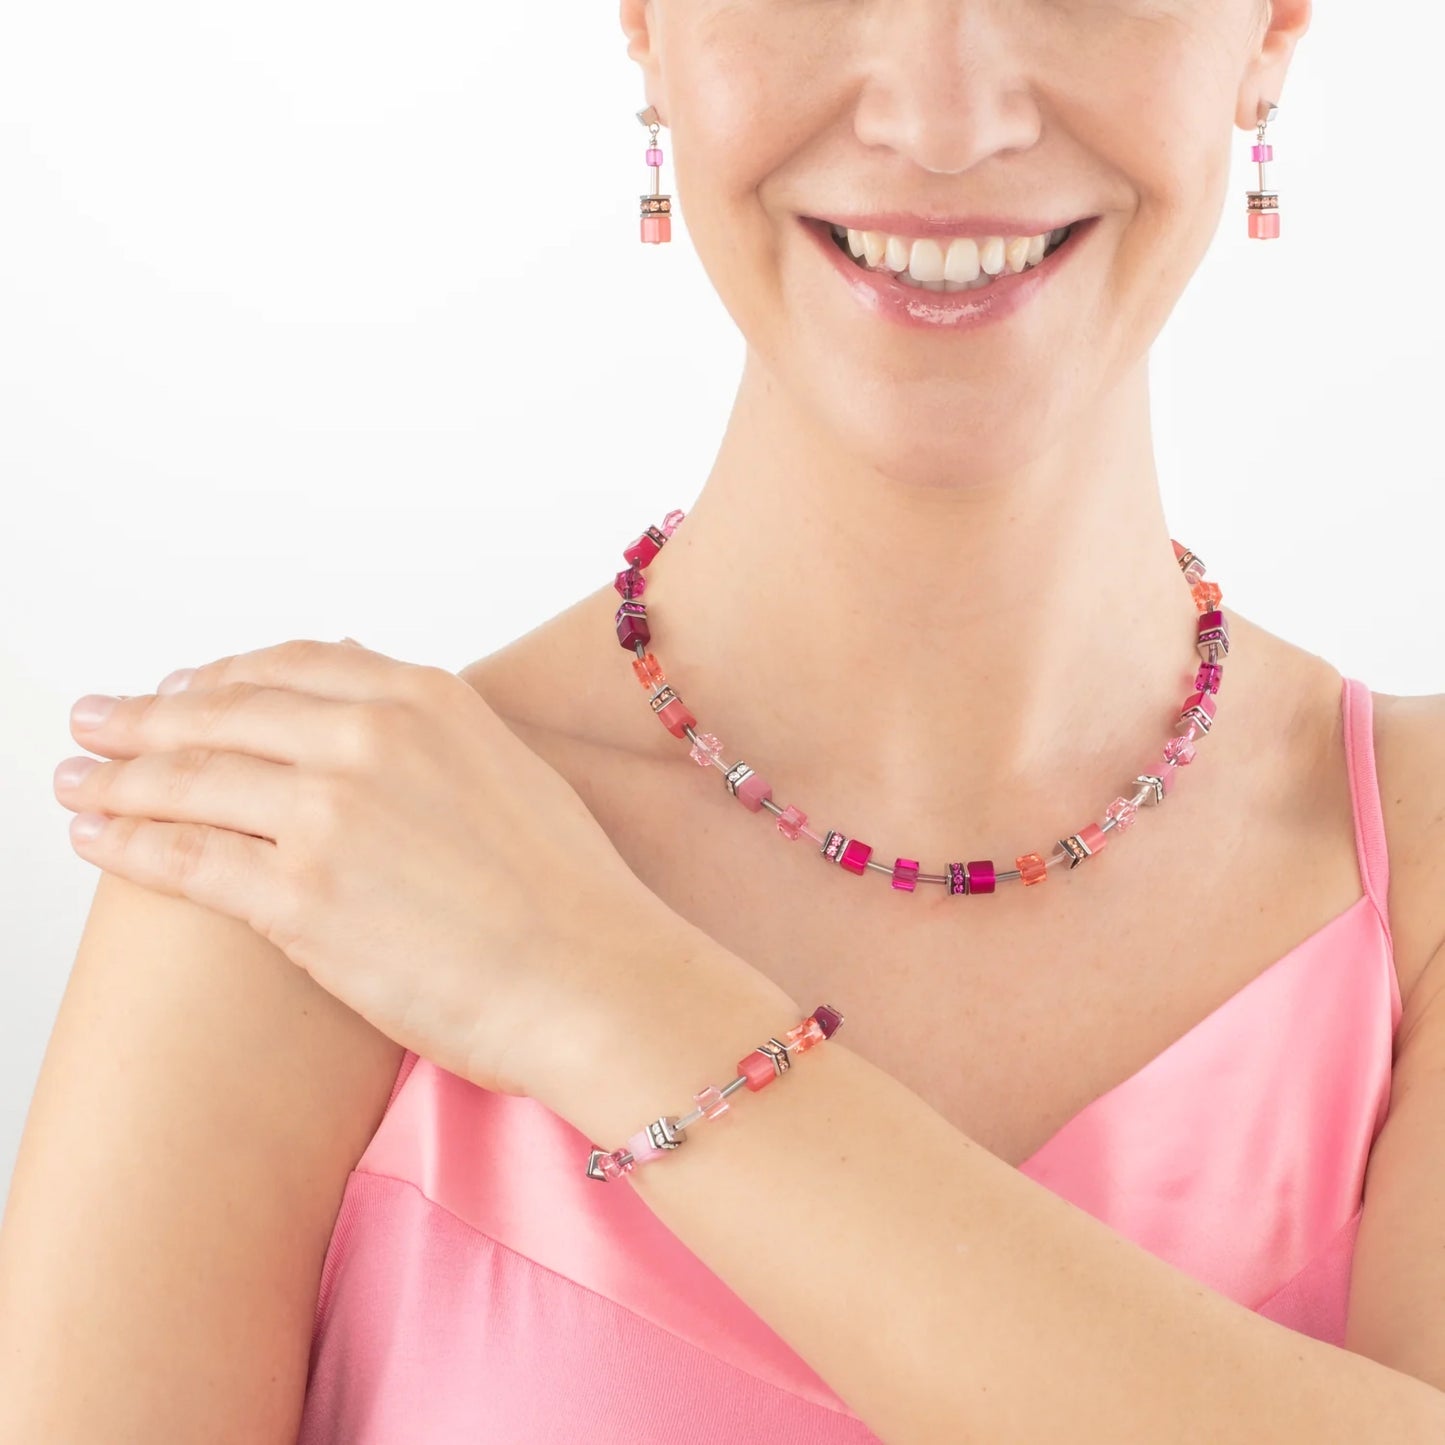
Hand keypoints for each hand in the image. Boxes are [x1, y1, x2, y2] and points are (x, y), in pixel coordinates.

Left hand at [52, 637, 675, 1098]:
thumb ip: (433, 737)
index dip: (221, 676)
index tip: (182, 687)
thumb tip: (376, 715)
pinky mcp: (299, 895)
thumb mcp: (509, 773)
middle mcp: (369, 737)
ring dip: (116, 778)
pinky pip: (184, 856)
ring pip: (190, 779)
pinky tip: (93, 838)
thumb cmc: (569, 892)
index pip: (290, 665)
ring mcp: (329, 812)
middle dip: (144, 717)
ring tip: (75, 781)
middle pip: (223, 712)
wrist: (594, 976)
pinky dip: (125, 843)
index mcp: (426, 699)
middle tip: (94, 722)